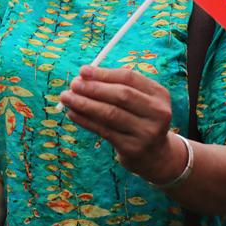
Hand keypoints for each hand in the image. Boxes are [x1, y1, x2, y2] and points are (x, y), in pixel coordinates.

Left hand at [59, 65, 180, 182]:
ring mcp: (147, 132)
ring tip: (66, 98)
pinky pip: (104, 131)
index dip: (104, 73)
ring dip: (84, 104)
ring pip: (110, 114)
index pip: (129, 78)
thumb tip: (83, 75)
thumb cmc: (138, 119)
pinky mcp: (133, 148)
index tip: (82, 70)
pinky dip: (85, 120)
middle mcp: (158, 112)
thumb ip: (114, 86)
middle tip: (73, 84)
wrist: (153, 155)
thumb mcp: (137, 101)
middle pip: (121, 95)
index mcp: (159, 94)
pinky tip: (72, 113)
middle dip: (93, 88)